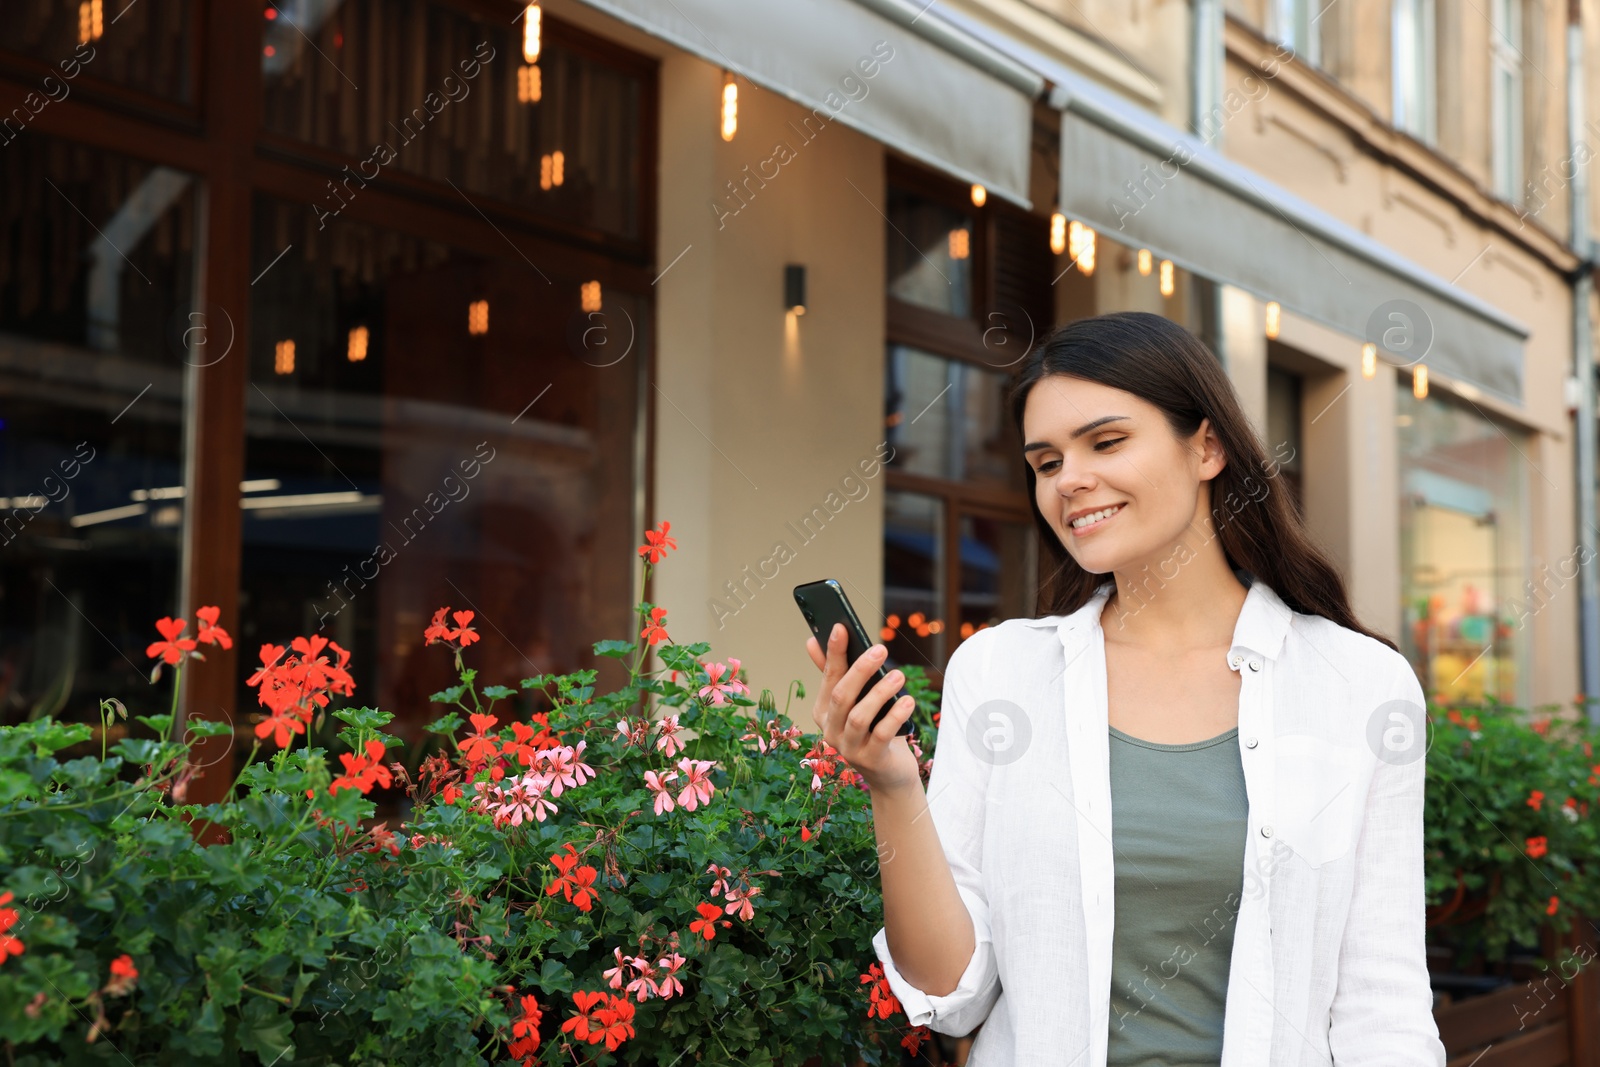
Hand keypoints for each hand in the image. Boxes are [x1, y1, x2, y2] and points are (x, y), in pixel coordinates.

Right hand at [804, 624, 921, 793]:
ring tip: (899, 676)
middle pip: (841, 695)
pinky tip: (908, 701)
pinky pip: (881, 734)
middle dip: (860, 670)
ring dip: (880, 693)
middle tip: (880, 649)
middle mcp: (830, 730)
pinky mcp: (870, 760)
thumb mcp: (856, 700)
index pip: (828, 677)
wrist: (889, 772)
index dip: (834, 652)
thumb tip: (811, 640)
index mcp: (823, 711)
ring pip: (859, 716)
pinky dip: (894, 715)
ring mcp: (848, 747)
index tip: (841, 627)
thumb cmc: (872, 728)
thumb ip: (836, 672)